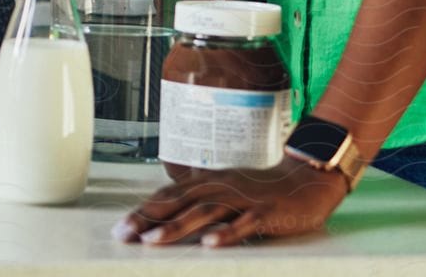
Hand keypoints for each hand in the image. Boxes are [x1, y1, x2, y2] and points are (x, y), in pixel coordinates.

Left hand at [114, 158, 349, 246]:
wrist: (305, 181)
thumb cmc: (260, 190)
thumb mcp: (224, 190)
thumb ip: (197, 199)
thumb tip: (164, 212)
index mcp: (208, 182)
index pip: (169, 195)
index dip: (143, 210)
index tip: (120, 227)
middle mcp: (221, 187)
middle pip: (179, 201)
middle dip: (149, 218)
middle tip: (124, 234)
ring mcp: (243, 199)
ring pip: (205, 212)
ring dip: (177, 226)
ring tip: (153, 241)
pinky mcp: (265, 212)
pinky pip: (244, 224)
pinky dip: (226, 233)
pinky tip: (210, 244)